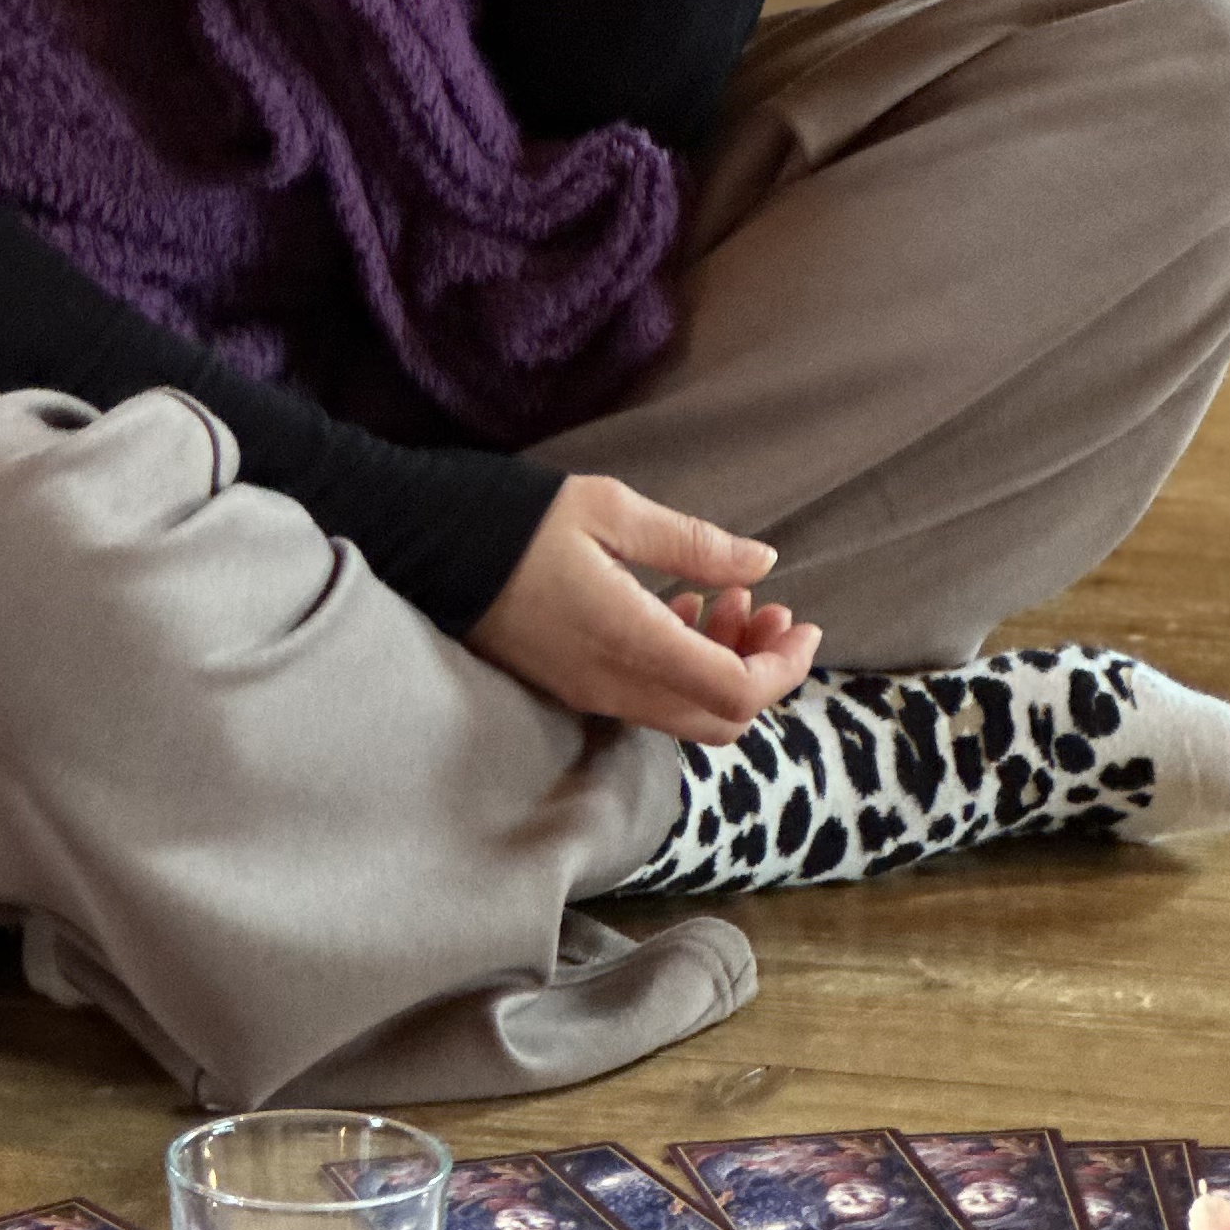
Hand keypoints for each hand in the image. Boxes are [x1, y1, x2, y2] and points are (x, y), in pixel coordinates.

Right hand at [467, 474, 821, 739]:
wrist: (427, 545)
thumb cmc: (517, 519)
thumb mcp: (611, 509)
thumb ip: (693, 545)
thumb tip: (763, 563)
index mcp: (631, 641)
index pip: (735, 693)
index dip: (783, 669)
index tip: (803, 623)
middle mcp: (614, 685)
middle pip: (719, 721)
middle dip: (761, 670)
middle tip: (770, 609)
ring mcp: (591, 693)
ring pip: (685, 713)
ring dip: (724, 666)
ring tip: (727, 596)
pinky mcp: (573, 687)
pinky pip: (650, 700)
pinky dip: (686, 666)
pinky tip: (680, 607)